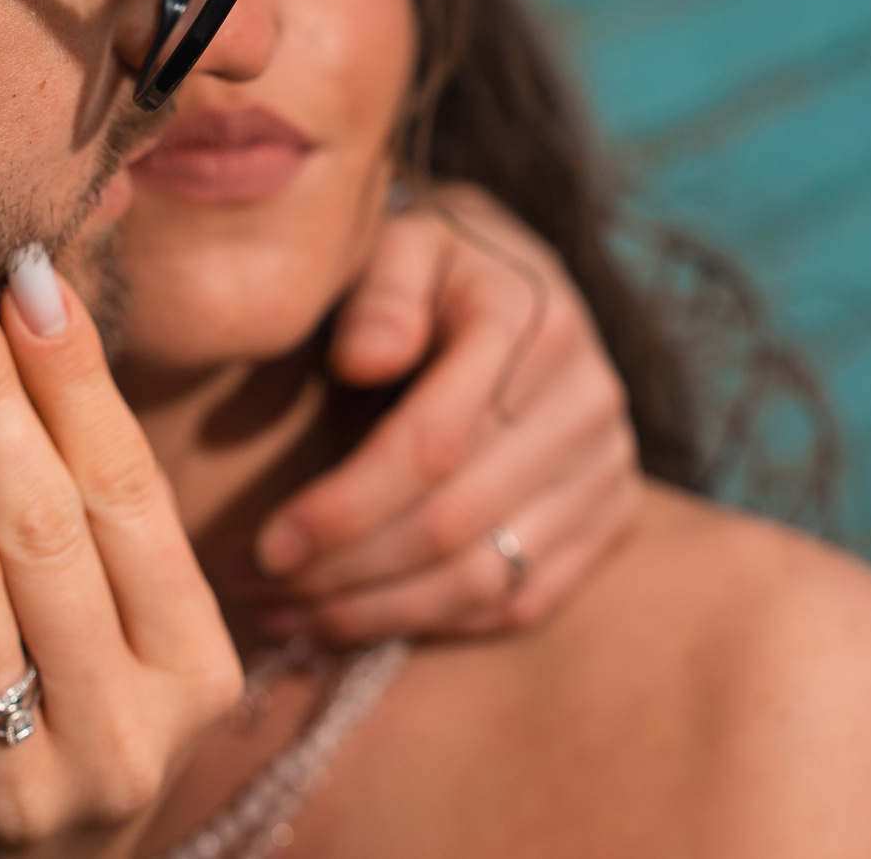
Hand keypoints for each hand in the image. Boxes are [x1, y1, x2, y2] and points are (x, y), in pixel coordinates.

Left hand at [0, 254, 242, 858]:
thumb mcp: (121, 646)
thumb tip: (31, 312)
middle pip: (47, 525)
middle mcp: (123, 731)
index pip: (132, 496)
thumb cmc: (61, 729)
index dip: (79, 379)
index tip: (30, 277)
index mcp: (194, 673)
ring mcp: (18, 774)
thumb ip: (94, 514)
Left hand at [247, 182, 643, 642]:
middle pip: (453, 523)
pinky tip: (357, 620)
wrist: (513, 282)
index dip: (344, 507)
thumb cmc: (428, 269)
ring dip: (376, 613)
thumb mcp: (397, 247)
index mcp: (533, 321)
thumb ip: (378, 294)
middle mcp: (587, 399)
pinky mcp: (612, 515)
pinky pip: (521, 601)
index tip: (267, 545)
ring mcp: (609, 464)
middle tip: (257, 591)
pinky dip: (433, 624)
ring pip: (485, 578)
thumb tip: (362, 358)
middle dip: (343, 572)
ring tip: (290, 616)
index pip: (432, 443)